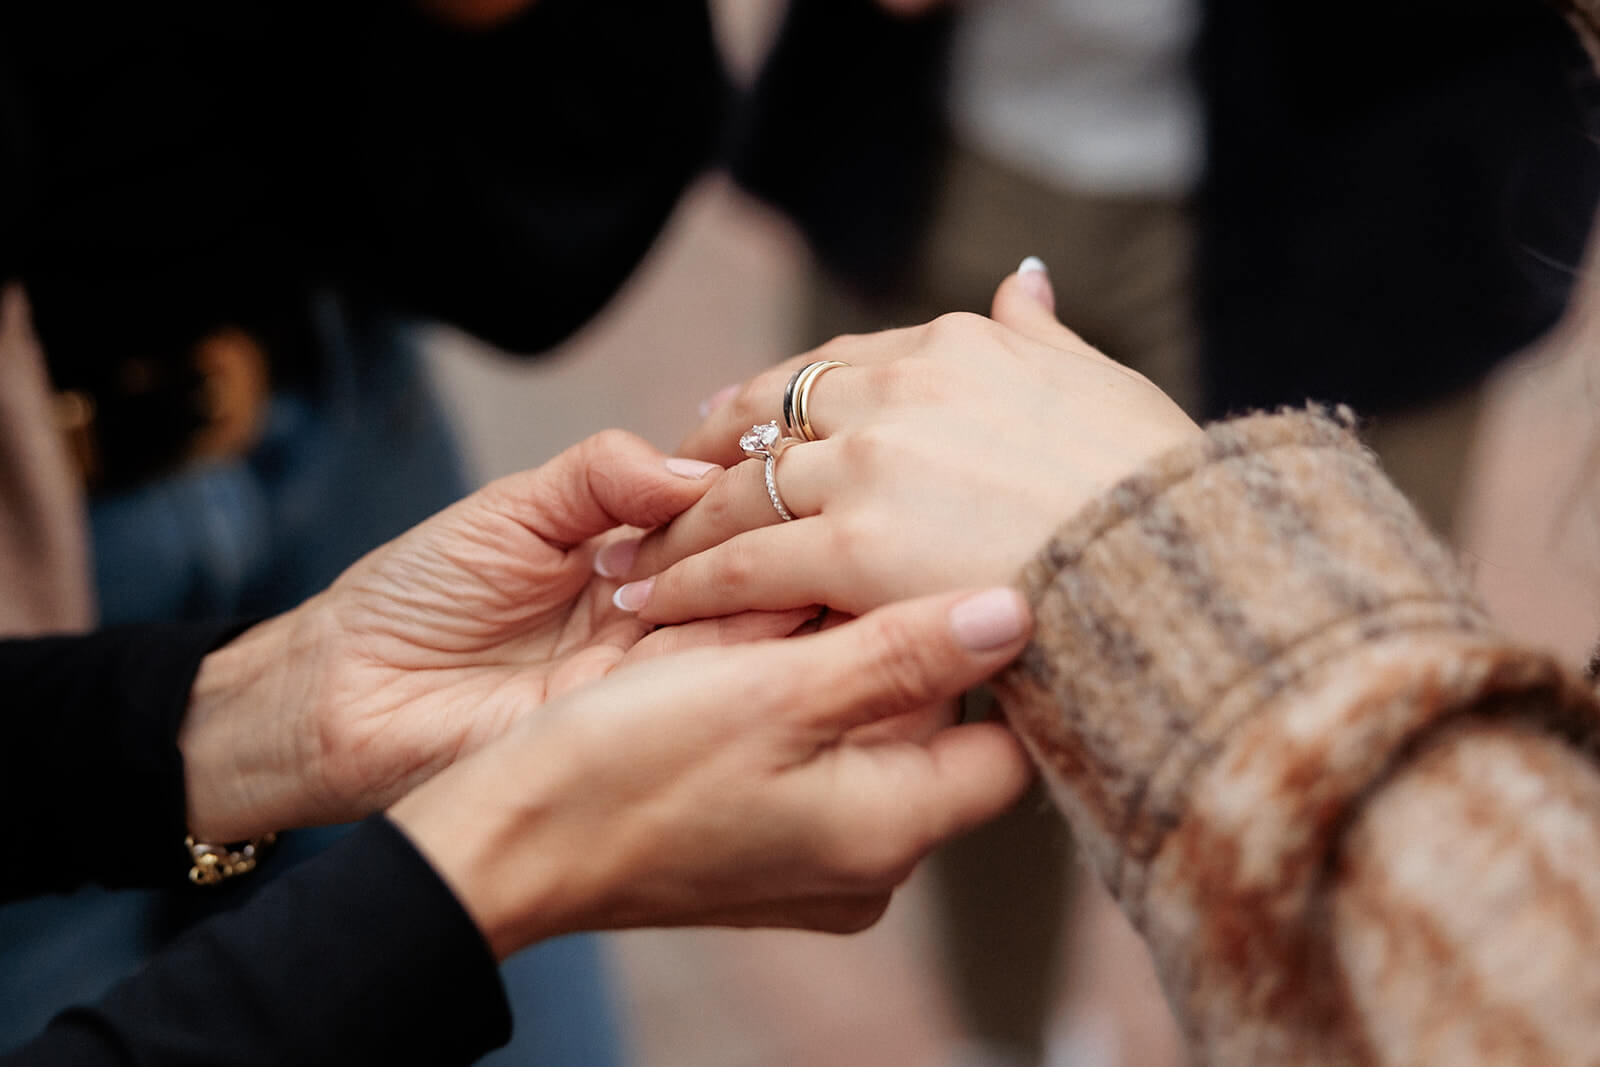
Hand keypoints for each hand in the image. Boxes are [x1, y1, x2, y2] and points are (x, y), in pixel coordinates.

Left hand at [178, 430, 772, 841]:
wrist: (341, 691)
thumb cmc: (415, 593)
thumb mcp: (515, 509)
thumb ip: (605, 476)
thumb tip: (700, 471)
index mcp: (632, 554)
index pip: (720, 520)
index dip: (759, 494)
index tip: (800, 464)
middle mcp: (653, 615)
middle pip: (745, 576)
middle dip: (780, 542)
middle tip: (818, 512)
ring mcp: (644, 675)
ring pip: (740, 631)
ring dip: (774, 591)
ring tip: (807, 552)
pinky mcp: (627, 726)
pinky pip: (697, 686)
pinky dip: (737, 648)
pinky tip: (774, 609)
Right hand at [388, 586, 1035, 958]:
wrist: (504, 844)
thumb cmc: (624, 768)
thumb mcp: (773, 693)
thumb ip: (904, 652)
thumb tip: (1019, 612)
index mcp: (892, 831)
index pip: (1006, 741)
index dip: (982, 656)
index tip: (939, 584)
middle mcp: (870, 860)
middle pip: (932, 727)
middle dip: (887, 643)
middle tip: (823, 585)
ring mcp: (818, 856)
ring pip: (867, 728)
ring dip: (832, 659)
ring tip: (771, 612)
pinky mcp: (769, 839)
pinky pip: (813, 750)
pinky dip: (792, 694)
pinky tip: (740, 651)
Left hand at [607, 262, 1202, 623]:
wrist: (1178, 567)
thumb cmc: (1158, 489)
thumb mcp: (1099, 382)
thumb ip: (1040, 332)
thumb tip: (1022, 279)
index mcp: (952, 346)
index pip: (833, 366)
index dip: (780, 401)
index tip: (741, 423)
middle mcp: (897, 391)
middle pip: (769, 417)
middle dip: (709, 452)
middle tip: (660, 485)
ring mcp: (871, 465)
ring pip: (743, 488)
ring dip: (679, 524)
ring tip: (633, 555)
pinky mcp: (855, 547)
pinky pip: (743, 564)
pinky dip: (689, 579)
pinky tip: (653, 600)